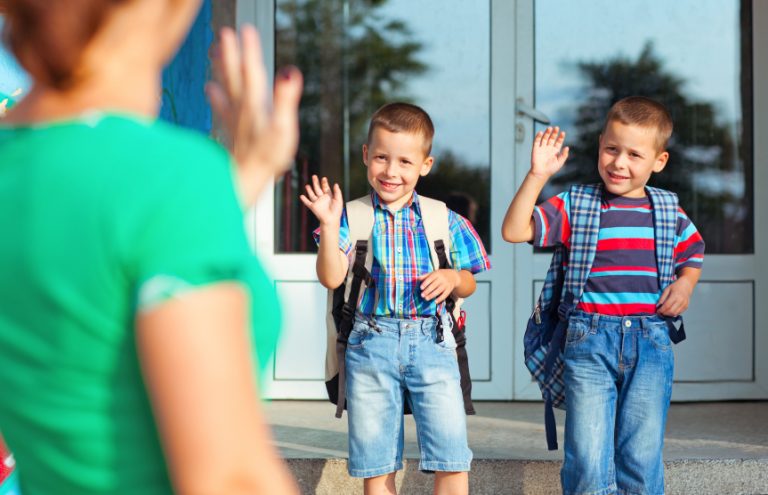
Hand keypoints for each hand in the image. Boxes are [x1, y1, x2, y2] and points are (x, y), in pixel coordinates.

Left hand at [207, 25, 302, 205]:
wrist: (244, 181)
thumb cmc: (266, 158)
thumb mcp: (284, 128)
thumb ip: (286, 99)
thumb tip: (290, 71)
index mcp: (255, 104)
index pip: (252, 71)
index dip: (250, 50)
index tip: (246, 29)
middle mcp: (242, 108)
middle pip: (234, 75)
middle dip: (230, 53)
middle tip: (225, 32)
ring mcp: (235, 120)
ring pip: (226, 86)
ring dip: (221, 68)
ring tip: (214, 50)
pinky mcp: (232, 131)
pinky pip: (221, 107)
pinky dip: (215, 95)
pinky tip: (208, 88)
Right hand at [299, 175, 343, 225]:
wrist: (331, 219)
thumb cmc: (336, 211)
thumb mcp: (339, 200)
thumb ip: (337, 192)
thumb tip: (336, 184)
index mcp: (329, 196)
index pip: (325, 187)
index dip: (324, 183)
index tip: (324, 178)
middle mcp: (322, 198)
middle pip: (318, 189)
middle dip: (316, 182)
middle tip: (314, 176)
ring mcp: (317, 202)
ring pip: (312, 194)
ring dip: (309, 190)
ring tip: (307, 185)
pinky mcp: (313, 207)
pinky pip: (307, 202)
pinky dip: (304, 200)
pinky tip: (301, 196)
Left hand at [418, 269, 460, 303]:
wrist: (453, 276)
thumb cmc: (440, 275)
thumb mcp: (434, 273)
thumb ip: (426, 276)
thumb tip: (418, 278)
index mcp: (437, 274)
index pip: (431, 278)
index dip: (425, 283)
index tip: (421, 288)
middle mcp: (442, 279)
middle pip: (434, 285)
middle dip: (428, 291)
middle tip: (422, 295)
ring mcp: (446, 285)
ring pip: (439, 291)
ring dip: (432, 295)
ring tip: (426, 299)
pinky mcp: (449, 290)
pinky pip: (445, 295)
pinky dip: (440, 299)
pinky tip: (435, 302)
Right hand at [530, 126, 568, 179]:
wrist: (541, 173)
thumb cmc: (551, 169)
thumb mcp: (560, 162)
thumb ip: (564, 155)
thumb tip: (567, 147)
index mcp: (555, 151)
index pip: (558, 142)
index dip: (560, 137)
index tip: (563, 133)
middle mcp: (549, 148)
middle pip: (552, 138)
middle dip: (554, 133)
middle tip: (556, 128)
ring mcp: (542, 148)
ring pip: (545, 138)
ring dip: (547, 133)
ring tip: (550, 128)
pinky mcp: (535, 149)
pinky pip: (536, 141)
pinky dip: (538, 136)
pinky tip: (541, 132)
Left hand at [656, 277, 693, 316]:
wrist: (686, 285)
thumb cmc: (675, 286)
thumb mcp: (666, 290)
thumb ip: (662, 298)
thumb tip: (658, 306)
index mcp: (675, 296)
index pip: (667, 306)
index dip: (661, 310)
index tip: (657, 311)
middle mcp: (680, 301)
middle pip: (671, 311)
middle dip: (664, 313)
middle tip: (660, 313)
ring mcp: (684, 304)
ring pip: (675, 314)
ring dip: (668, 315)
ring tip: (664, 312)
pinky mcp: (686, 307)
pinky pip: (679, 313)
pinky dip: (673, 314)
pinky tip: (670, 311)